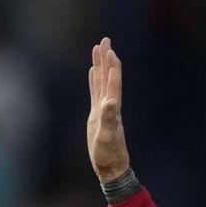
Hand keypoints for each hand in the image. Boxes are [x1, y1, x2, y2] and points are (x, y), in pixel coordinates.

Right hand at [87, 37, 129, 181]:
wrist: (111, 166)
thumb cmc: (109, 154)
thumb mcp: (107, 136)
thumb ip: (108, 119)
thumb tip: (109, 102)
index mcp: (112, 108)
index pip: (113, 83)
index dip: (111, 67)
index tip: (109, 49)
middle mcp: (109, 105)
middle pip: (108, 76)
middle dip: (106, 58)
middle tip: (105, 39)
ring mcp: (103, 109)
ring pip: (101, 81)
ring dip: (100, 65)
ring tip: (98, 49)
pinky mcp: (97, 114)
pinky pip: (95, 92)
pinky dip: (94, 81)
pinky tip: (92, 72)